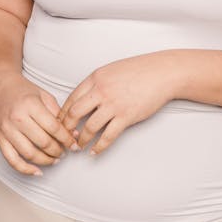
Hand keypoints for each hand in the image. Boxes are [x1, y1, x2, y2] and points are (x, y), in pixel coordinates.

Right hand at [0, 70, 77, 175]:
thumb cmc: (23, 90)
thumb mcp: (44, 95)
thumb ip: (58, 113)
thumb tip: (72, 133)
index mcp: (31, 105)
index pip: (54, 128)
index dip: (67, 139)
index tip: (74, 144)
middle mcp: (18, 118)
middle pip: (43, 142)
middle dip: (58, 150)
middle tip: (65, 151)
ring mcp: (7, 130)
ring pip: (29, 154)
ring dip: (46, 161)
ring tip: (55, 159)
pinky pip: (12, 160)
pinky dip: (25, 169)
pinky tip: (37, 171)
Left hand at [58, 51, 177, 155]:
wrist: (162, 73)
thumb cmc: (139, 70)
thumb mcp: (112, 70)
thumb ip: (97, 83)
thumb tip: (84, 98)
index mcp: (96, 78)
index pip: (71, 98)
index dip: (62, 114)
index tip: (59, 123)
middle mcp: (101, 91)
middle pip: (74, 114)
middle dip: (66, 129)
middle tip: (64, 137)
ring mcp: (114, 104)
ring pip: (89, 128)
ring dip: (81, 140)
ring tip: (79, 146)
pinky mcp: (126, 116)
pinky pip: (108, 136)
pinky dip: (99, 147)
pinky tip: (95, 151)